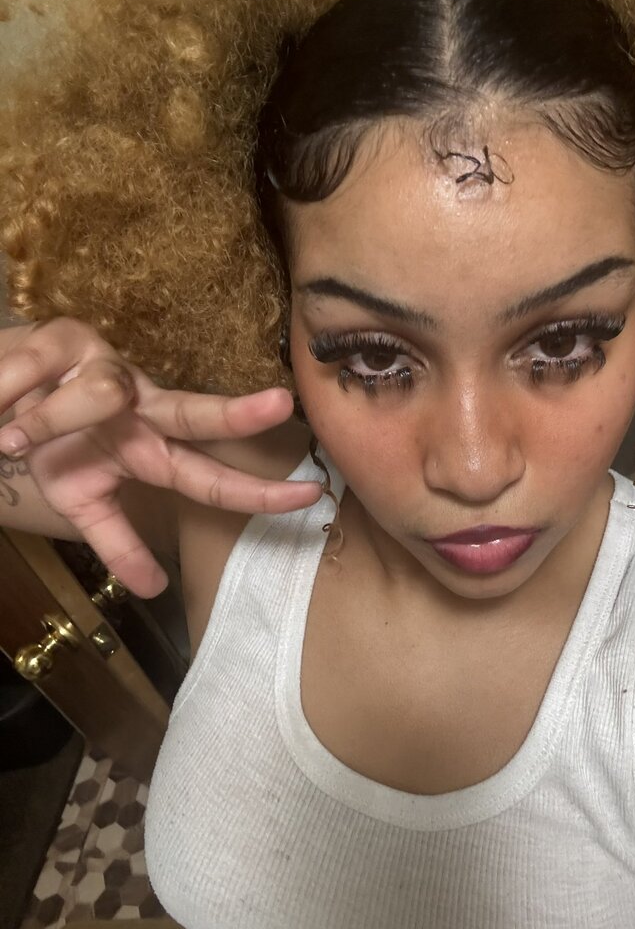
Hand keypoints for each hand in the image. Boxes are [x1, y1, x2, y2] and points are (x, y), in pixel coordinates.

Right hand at [0, 317, 322, 597]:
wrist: (0, 395)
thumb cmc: (52, 447)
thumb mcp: (82, 500)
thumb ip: (118, 541)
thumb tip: (154, 591)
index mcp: (150, 449)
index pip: (210, 475)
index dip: (256, 491)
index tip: (310, 497)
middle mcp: (142, 405)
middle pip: (195, 413)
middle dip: (236, 415)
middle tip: (281, 405)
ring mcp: (108, 366)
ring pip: (102, 395)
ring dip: (48, 421)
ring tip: (9, 439)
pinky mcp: (64, 337)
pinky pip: (41, 373)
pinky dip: (11, 394)